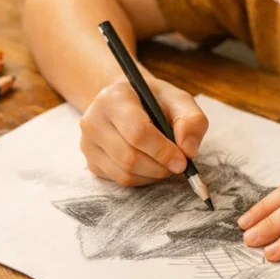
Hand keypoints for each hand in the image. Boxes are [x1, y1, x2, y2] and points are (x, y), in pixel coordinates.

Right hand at [81, 76, 207, 186]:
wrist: (130, 102)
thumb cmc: (156, 101)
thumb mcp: (179, 101)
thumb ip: (192, 121)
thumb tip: (188, 151)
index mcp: (114, 97)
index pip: (136, 132)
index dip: (162, 151)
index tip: (183, 160)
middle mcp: (93, 120)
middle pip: (129, 157)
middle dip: (160, 167)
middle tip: (178, 165)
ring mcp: (88, 142)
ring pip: (124, 173)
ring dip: (153, 175)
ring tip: (166, 163)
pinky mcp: (91, 161)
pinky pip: (119, 180)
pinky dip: (142, 179)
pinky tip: (151, 166)